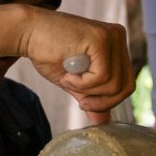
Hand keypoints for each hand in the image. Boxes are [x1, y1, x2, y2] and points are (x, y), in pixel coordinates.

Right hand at [17, 11, 135, 122]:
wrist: (28, 33)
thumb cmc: (48, 53)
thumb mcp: (74, 82)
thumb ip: (91, 97)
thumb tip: (104, 123)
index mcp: (116, 46)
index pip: (127, 83)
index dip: (108, 101)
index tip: (84, 104)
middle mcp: (119, 37)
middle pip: (127, 85)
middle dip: (102, 102)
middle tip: (81, 103)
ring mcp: (112, 36)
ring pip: (115, 83)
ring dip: (87, 90)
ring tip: (68, 80)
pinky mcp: (101, 39)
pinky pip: (102, 76)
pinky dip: (82, 83)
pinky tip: (67, 74)